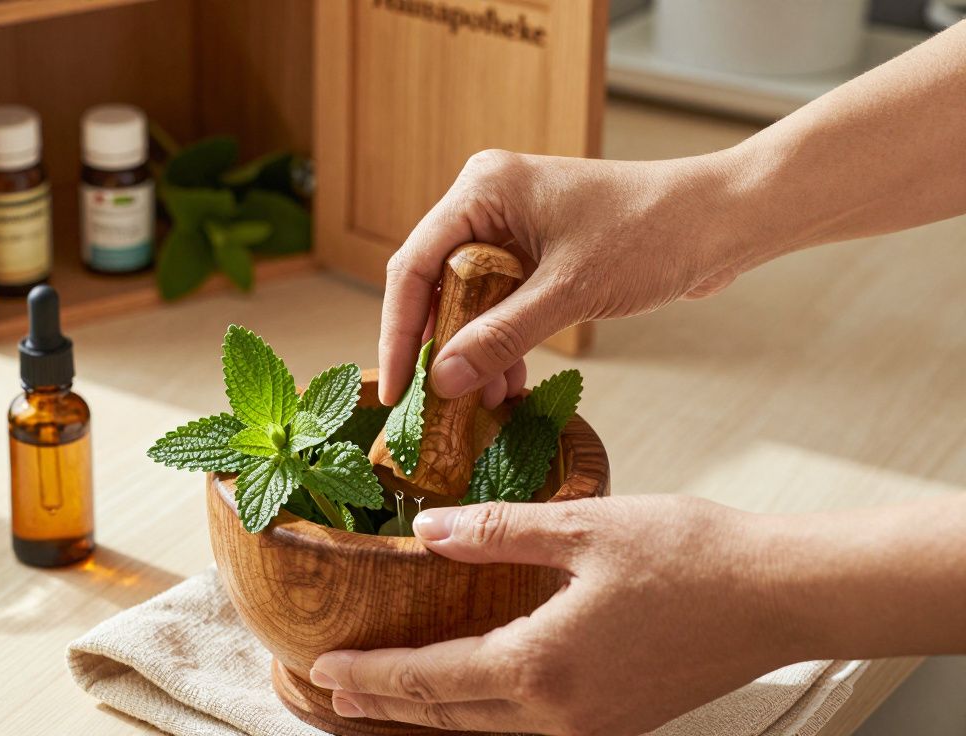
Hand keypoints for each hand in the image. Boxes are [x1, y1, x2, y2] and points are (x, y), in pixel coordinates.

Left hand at [309, 496, 805, 734]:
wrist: (780, 597)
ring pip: (486, 732)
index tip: (324, 671)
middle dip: (385, 705)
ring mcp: (592, 728)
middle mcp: (560, 714)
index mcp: (542, 667)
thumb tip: (427, 532)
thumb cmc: (690, 556)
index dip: (373, 677)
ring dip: (430, 717)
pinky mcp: (617, 723)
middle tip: (332, 692)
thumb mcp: (583, 528)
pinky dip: (479, 718)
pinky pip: (526, 731)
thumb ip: (495, 534)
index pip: (431, 681)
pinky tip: (469, 697)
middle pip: (449, 719)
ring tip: (385, 699)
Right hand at [379, 150, 755, 407]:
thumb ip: (500, 337)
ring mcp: (513, 225)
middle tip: (432, 405)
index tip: (396, 387)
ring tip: (480, 403)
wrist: (723, 220)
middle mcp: (488, 201)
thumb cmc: (653, 233)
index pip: (414, 266)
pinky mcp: (538, 250)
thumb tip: (442, 381)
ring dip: (472, 351)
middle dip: (437, 347)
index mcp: (483, 189)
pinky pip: (499, 302)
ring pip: (467, 298)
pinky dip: (501, 342)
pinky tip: (507, 383)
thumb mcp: (569, 292)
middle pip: (435, 283)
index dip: (399, 332)